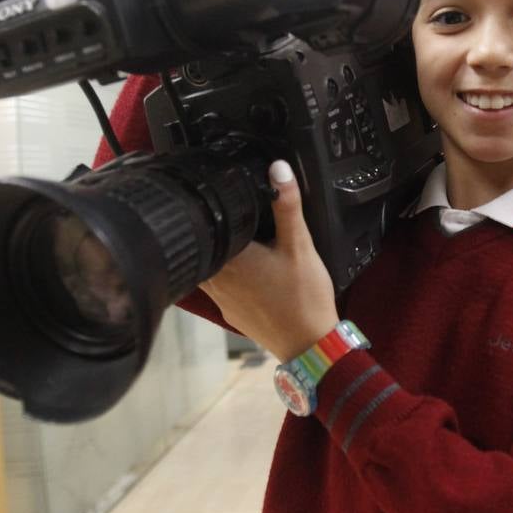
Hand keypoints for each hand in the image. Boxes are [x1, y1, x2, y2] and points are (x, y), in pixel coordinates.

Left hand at [199, 160, 338, 361]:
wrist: (308, 344)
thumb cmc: (303, 296)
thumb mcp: (300, 245)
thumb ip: (286, 205)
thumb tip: (277, 168)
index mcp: (227, 256)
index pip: (204, 224)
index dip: (206, 206)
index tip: (210, 190)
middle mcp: (214, 277)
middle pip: (203, 243)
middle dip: (212, 226)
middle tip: (225, 206)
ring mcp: (219, 297)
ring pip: (208, 263)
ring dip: (218, 249)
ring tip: (234, 232)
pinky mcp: (229, 310)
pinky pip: (217, 282)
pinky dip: (226, 270)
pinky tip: (245, 265)